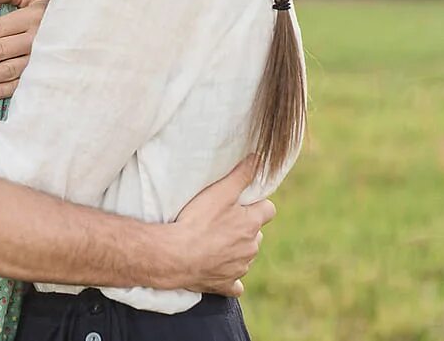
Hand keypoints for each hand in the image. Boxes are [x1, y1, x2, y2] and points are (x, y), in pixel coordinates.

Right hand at [169, 156, 274, 295]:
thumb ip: (241, 175)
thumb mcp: (219, 191)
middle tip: (221, 220)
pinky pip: (235, 283)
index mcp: (252, 225)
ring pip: (245, 256)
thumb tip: (259, 159)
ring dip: (235, 249)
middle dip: (244, 227)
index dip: (256, 204)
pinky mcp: (225, 284)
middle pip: (256, 234)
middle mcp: (251, 248)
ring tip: (212, 240)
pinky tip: (219, 269)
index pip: (268, 209)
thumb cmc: (197, 221)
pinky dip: (230, 276)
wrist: (175, 255)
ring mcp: (239, 268)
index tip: (241, 202)